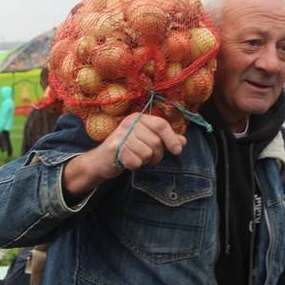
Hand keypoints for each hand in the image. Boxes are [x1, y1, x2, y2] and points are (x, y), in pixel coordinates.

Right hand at [64, 114, 186, 194]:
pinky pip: (136, 162)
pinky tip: (128, 162)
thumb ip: (165, 140)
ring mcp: (121, 135)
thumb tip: (183, 141)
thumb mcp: (147, 141)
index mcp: (139, 118)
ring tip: (136, 158)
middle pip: (156, 142)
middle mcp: (130, 123)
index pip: (161, 125)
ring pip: (147, 153)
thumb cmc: (127, 149)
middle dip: (156, 155)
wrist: (101, 160)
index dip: (172, 138)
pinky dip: (135, 166)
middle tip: (149, 158)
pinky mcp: (115, 148)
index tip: (177, 151)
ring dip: (145, 161)